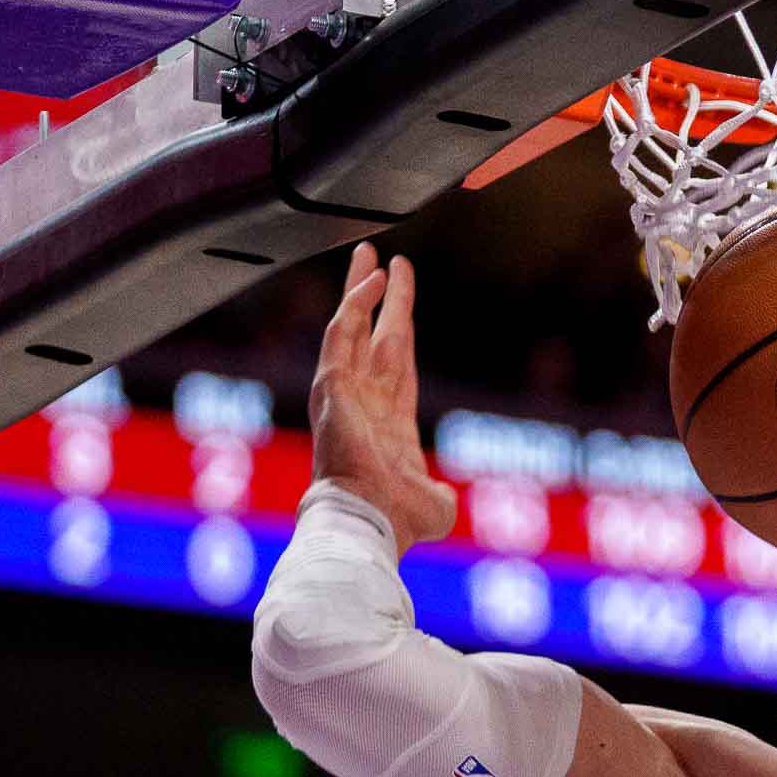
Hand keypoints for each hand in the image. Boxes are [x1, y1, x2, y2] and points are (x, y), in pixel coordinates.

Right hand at [309, 242, 457, 553]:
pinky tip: (374, 278)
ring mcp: (345, 391)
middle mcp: (364, 401)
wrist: (370, 522)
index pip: (396, 361)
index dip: (399, 327)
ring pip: (352, 325)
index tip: (402, 299)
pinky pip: (342, 332)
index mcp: (389, 420)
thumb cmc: (398, 522)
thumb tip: (443, 500)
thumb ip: (438, 492)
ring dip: (362, 289)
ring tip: (372, 254)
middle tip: (380, 261)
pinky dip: (356, 303)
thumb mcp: (434, 504)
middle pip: (372, 335)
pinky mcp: (333, 385)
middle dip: (377, 299)